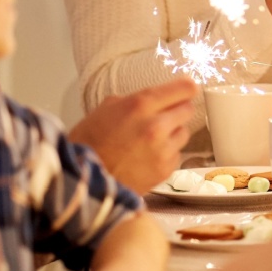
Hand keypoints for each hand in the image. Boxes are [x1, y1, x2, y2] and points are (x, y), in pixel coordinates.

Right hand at [69, 80, 195, 192]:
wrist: (83, 182)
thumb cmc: (88, 144)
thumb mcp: (105, 110)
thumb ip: (134, 100)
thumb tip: (155, 97)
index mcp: (140, 105)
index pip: (183, 88)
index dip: (186, 88)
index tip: (187, 89)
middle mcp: (156, 126)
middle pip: (188, 109)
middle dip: (177, 111)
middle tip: (163, 116)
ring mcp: (163, 149)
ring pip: (184, 132)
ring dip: (172, 133)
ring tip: (150, 140)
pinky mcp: (165, 169)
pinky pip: (176, 153)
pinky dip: (167, 153)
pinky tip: (147, 156)